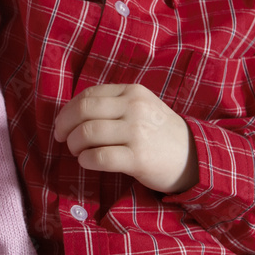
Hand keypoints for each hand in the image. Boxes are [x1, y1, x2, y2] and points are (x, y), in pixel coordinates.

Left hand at [53, 84, 197, 193]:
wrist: (193, 157)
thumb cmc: (159, 133)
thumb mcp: (141, 107)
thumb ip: (112, 104)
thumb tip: (71, 113)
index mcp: (132, 92)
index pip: (88, 95)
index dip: (67, 111)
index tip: (61, 125)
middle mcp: (135, 108)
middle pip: (83, 111)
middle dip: (65, 127)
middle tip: (62, 139)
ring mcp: (138, 132)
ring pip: (87, 134)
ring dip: (73, 145)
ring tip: (78, 152)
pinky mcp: (139, 158)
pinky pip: (99, 157)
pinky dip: (85, 160)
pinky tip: (87, 162)